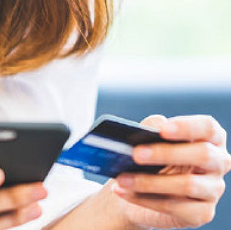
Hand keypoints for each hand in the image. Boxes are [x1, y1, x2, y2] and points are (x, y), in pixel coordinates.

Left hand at [110, 114, 230, 228]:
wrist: (137, 187)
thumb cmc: (148, 155)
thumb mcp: (148, 137)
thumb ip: (152, 127)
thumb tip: (153, 128)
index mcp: (208, 137)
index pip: (208, 127)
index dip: (187, 127)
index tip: (162, 130)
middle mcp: (217, 162)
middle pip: (203, 154)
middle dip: (166, 153)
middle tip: (135, 154)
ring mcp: (213, 189)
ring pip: (188, 185)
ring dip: (149, 181)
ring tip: (122, 178)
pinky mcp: (202, 213)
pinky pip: (175, 207)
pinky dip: (144, 199)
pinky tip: (124, 192)